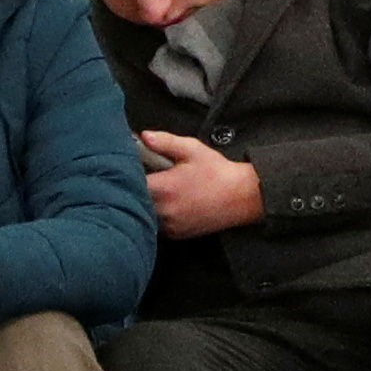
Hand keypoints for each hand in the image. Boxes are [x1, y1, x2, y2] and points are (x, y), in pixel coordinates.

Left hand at [141, 130, 266, 238]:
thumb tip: (144, 136)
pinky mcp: (175, 235)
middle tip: (150, 178)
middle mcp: (164, 210)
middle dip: (137, 189)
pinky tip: (170, 204)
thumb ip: (165, 142)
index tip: (136, 167)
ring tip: (162, 191)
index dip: (129, 174)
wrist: (241, 197)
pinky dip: (158, 215)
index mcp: (164, 188)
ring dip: (147, 203)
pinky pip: (157, 225)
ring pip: (145, 214)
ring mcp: (169, 225)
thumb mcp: (192, 149)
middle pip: (135, 201)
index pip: (131, 183)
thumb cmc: (217, 172)